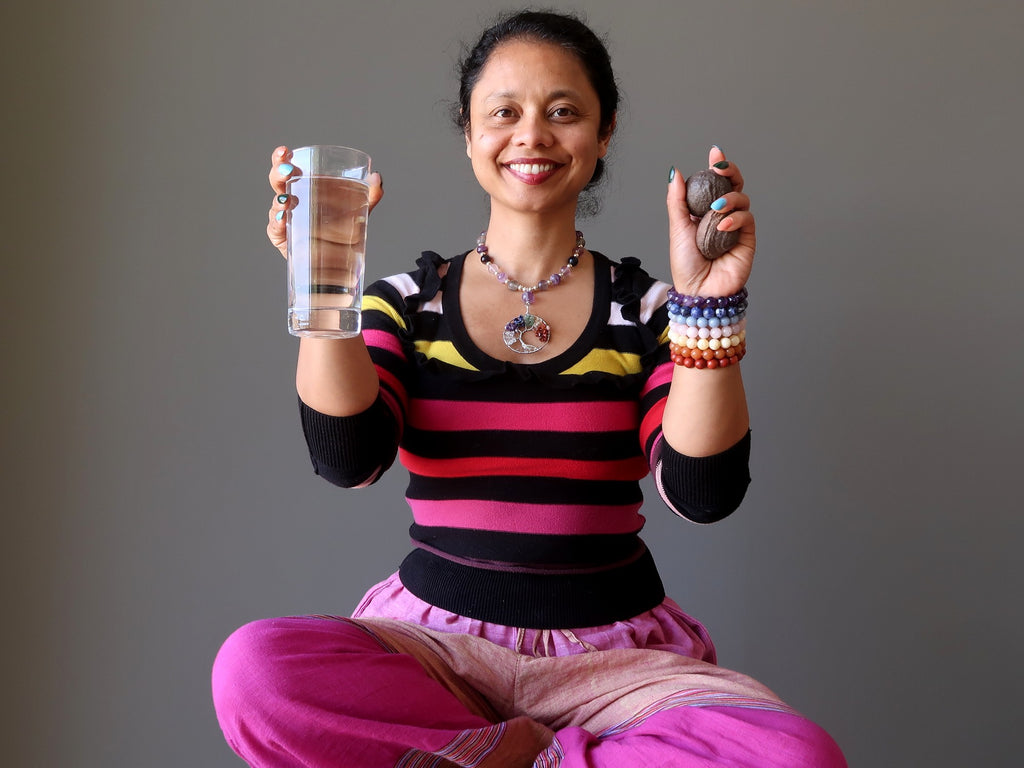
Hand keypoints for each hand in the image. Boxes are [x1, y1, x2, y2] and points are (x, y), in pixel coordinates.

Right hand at [266, 146, 383, 258]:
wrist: (335, 263)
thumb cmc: (339, 231)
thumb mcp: (356, 212)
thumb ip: (368, 196)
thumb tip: (377, 177)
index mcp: (303, 188)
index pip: (288, 168)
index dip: (281, 158)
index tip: (285, 151)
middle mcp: (290, 201)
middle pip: (278, 183)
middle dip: (278, 174)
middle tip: (287, 171)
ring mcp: (284, 220)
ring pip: (276, 207)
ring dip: (279, 202)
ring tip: (287, 201)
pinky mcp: (284, 240)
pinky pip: (276, 231)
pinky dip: (278, 225)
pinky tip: (283, 220)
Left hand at [666, 146, 754, 296]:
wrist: (699, 291)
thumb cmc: (686, 264)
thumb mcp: (677, 228)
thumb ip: (677, 200)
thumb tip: (674, 172)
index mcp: (703, 211)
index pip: (714, 183)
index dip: (717, 165)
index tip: (715, 152)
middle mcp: (721, 215)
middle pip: (733, 185)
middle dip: (730, 172)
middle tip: (721, 168)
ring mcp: (736, 226)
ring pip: (741, 198)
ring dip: (729, 198)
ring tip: (716, 208)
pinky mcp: (747, 238)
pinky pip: (747, 218)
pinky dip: (735, 217)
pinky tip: (722, 225)